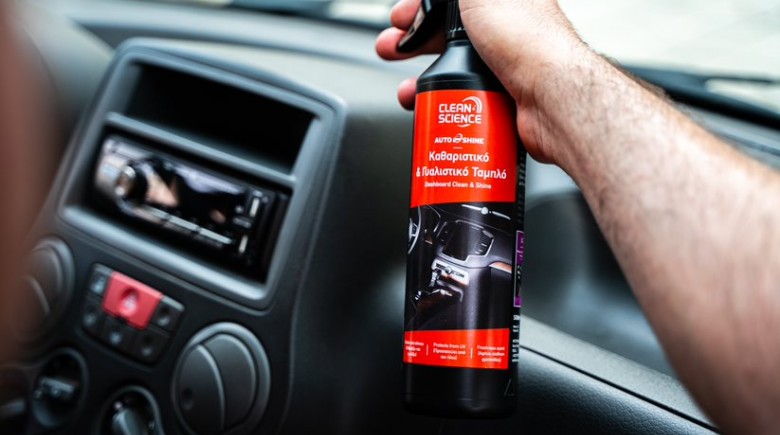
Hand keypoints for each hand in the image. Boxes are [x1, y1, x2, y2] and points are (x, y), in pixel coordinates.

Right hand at [376, 0, 587, 163]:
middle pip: (448, 34)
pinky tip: (428, 106)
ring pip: (454, 69)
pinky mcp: (504, 98)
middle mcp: (506, 31)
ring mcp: (506, 66)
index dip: (422, 8)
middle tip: (391, 49)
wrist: (552, 96)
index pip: (453, 3)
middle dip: (413, 41)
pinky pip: (465, 98)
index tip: (400, 17)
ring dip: (422, 78)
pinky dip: (442, 103)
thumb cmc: (527, 40)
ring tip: (404, 89)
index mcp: (503, 2)